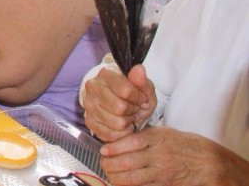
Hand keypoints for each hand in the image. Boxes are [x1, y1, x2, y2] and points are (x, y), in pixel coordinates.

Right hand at [84, 64, 156, 141]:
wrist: (121, 102)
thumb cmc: (134, 95)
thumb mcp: (144, 88)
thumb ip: (142, 80)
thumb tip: (139, 69)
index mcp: (105, 74)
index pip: (126, 90)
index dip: (138, 98)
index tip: (141, 98)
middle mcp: (92, 87)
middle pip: (120, 108)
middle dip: (133, 111)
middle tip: (134, 108)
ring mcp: (88, 104)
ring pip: (116, 123)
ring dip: (127, 123)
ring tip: (128, 116)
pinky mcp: (88, 120)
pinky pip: (110, 134)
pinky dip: (121, 133)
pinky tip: (122, 125)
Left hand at [101, 126, 248, 185]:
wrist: (209, 162)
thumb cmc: (184, 145)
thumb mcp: (164, 132)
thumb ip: (142, 136)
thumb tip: (118, 140)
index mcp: (158, 138)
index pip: (131, 142)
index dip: (113, 147)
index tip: (104, 150)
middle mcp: (159, 154)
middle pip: (127, 161)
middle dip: (109, 164)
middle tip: (103, 163)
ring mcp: (162, 171)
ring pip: (132, 178)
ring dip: (116, 177)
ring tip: (110, 174)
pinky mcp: (166, 184)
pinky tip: (122, 183)